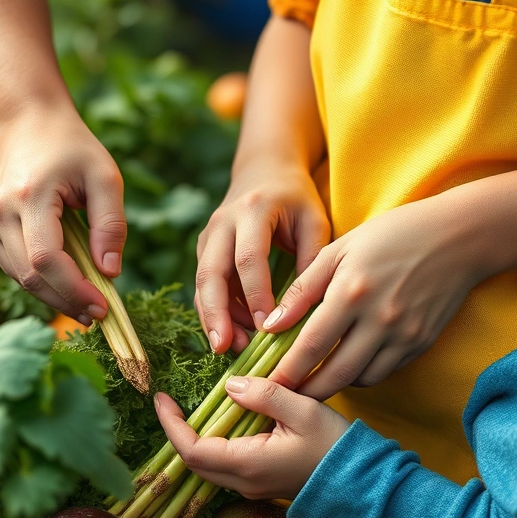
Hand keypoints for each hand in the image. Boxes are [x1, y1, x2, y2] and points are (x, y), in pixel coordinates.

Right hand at [0, 105, 126, 323]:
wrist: (26, 125)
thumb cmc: (71, 148)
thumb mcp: (105, 176)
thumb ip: (111, 224)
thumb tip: (110, 272)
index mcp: (29, 197)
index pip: (47, 260)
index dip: (74, 291)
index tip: (103, 308)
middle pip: (32, 277)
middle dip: (68, 301)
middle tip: (100, 314)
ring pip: (22, 280)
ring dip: (57, 297)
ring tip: (89, 303)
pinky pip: (16, 271)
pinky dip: (43, 283)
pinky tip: (68, 284)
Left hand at [156, 376, 347, 499]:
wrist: (361, 482)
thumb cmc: (335, 447)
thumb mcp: (303, 410)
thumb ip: (265, 394)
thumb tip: (230, 385)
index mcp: (248, 464)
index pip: (191, 450)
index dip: (171, 425)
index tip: (162, 398)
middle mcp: (244, 481)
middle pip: (194, 460)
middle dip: (178, 429)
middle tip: (172, 400)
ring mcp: (251, 485)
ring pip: (209, 463)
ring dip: (196, 436)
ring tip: (193, 405)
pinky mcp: (260, 482)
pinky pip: (226, 463)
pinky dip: (215, 441)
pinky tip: (224, 417)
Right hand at [196, 161, 329, 353]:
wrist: (264, 169)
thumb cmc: (296, 198)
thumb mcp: (314, 221)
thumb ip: (311, 260)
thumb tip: (304, 311)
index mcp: (252, 210)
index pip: (249, 258)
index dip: (255, 295)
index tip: (267, 327)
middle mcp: (222, 222)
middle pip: (211, 272)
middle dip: (215, 313)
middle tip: (223, 347)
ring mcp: (208, 236)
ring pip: (202, 283)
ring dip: (212, 317)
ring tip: (229, 349)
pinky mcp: (204, 249)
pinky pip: (205, 285)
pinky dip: (215, 311)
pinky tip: (231, 334)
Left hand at [265, 198, 486, 399]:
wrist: (458, 237)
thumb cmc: (391, 235)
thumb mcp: (339, 250)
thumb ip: (303, 289)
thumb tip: (272, 324)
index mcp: (352, 293)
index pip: (311, 345)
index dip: (287, 371)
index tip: (268, 383)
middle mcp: (379, 320)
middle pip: (335, 373)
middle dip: (307, 391)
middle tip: (285, 395)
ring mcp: (404, 335)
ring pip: (360, 379)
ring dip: (334, 385)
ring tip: (313, 380)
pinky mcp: (421, 343)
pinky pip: (384, 372)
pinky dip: (361, 375)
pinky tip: (347, 364)